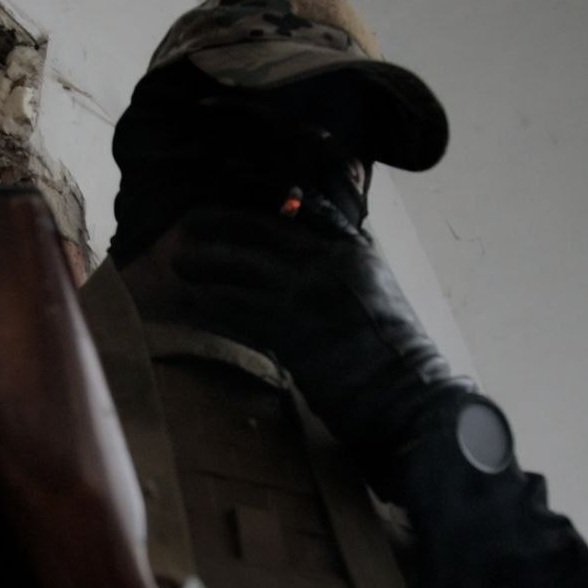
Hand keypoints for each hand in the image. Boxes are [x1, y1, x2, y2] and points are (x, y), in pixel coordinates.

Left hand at [159, 206, 475, 481]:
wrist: (407, 394)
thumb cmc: (393, 357)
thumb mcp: (378, 296)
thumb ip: (345, 270)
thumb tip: (304, 264)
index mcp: (354, 251)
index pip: (306, 209)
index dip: (267, 201)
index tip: (239, 193)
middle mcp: (328, 261)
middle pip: (261, 229)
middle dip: (221, 224)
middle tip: (190, 223)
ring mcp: (306, 291)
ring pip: (240, 263)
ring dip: (205, 262)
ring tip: (180, 263)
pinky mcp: (288, 325)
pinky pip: (235, 304)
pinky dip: (208, 300)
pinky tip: (191, 299)